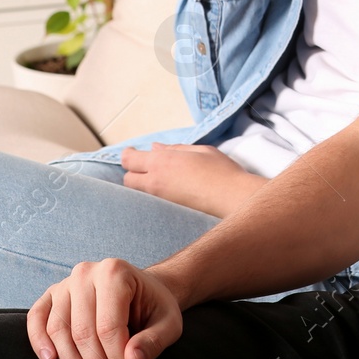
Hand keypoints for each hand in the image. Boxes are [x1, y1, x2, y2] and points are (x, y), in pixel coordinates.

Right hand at [27, 258, 181, 358]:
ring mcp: (66, 283)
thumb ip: (154, 341)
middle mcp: (86, 273)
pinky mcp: (52, 295)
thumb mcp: (169, 323)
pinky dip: (38, 340)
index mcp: (115, 272)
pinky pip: (37, 318)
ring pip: (59, 330)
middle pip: (82, 332)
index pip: (109, 327)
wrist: (142, 291)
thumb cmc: (154, 306)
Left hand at [120, 143, 266, 218]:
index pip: (129, 159)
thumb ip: (174, 148)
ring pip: (137, 192)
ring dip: (140, 184)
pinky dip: (151, 194)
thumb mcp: (199, 150)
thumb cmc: (220, 170)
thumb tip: (155, 148)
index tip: (132, 151)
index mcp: (162, 161)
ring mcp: (160, 199)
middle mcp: (156, 181)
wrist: (231, 197)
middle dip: (132, 171)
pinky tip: (167, 189)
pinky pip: (150, 201)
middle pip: (128, 179)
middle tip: (143, 166)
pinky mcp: (167, 211)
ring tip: (155, 178)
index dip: (127, 154)